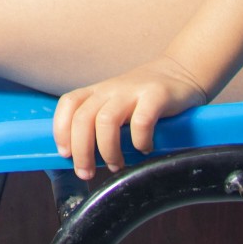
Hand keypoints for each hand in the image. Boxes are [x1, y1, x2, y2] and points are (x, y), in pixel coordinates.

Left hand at [52, 56, 210, 180]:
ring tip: (116, 165)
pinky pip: (141, 121)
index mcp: (98, 92)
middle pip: (83, 118)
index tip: (65, 154)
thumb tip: (85, 159)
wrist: (182, 71)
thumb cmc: (145, 98)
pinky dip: (139, 140)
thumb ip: (100, 124)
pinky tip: (144, 149)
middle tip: (86, 172)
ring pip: (106, 120)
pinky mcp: (157, 96)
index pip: (68, 104)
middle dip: (81, 150)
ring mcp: (133, 91)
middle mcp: (110, 90)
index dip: (61, 129)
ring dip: (107, 149)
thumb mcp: (116, 104)